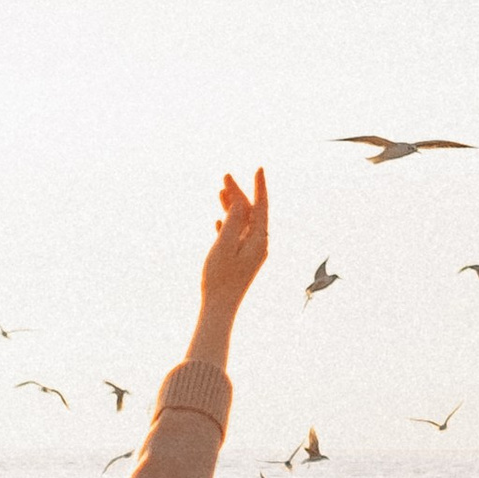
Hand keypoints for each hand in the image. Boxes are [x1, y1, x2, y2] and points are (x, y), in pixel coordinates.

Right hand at [196, 169, 269, 333]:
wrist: (219, 308)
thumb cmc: (220, 278)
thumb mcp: (224, 245)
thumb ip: (233, 221)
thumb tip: (240, 202)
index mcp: (259, 240)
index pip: (261, 207)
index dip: (259, 187)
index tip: (259, 169)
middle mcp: (259, 244)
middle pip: (250, 213)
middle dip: (238, 194)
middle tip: (224, 177)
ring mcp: (250, 253)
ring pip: (242, 223)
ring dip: (231, 207)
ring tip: (219, 192)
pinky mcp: (241, 261)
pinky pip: (236, 236)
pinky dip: (228, 225)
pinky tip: (217, 221)